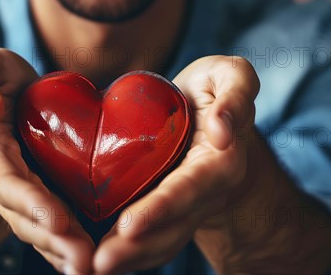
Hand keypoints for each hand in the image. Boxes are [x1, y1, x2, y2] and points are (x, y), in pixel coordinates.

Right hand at [0, 48, 94, 273]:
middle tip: (84, 260)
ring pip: (35, 225)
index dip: (28, 200)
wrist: (10, 92)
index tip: (57, 219)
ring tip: (89, 266)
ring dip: (61, 248)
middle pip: (22, 212)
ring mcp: (14, 190)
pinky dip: (62, 243)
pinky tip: (85, 261)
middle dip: (52, 236)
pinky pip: (46, 222)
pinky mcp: (34, 194)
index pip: (4, 178)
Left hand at [92, 55, 258, 273]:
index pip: (191, 189)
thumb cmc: (216, 87)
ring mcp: (189, 203)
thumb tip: (223, 130)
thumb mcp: (231, 75)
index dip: (163, 209)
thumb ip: (237, 92)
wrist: (213, 110)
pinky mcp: (170, 205)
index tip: (130, 225)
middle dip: (138, 245)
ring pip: (164, 238)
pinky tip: (100, 259)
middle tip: (100, 262)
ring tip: (93, 267)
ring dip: (131, 257)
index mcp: (222, 160)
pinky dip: (130, 250)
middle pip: (174, 224)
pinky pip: (154, 233)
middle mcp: (207, 190)